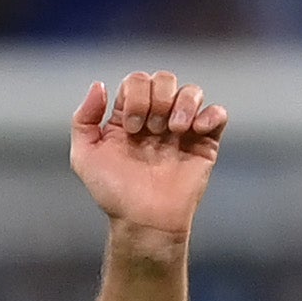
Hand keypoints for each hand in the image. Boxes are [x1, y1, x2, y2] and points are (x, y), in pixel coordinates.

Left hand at [68, 69, 226, 242]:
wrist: (144, 221)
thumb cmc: (114, 194)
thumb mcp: (85, 156)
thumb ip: (83, 119)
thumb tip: (99, 85)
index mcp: (129, 115)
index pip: (136, 81)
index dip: (135, 96)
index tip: (130, 128)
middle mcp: (156, 118)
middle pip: (164, 79)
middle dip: (157, 99)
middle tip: (151, 130)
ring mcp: (182, 130)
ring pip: (191, 91)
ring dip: (182, 104)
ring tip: (174, 130)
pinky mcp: (204, 143)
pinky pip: (218, 114)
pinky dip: (210, 115)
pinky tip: (195, 130)